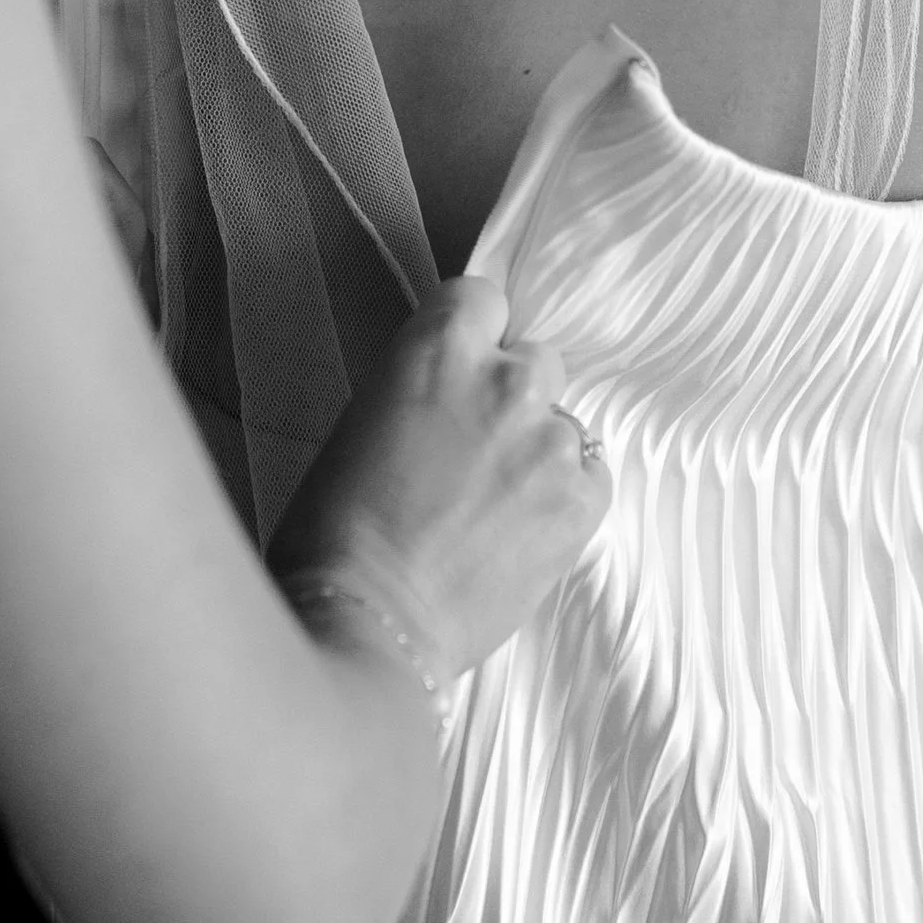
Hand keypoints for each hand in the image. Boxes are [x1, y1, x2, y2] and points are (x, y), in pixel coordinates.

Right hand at [270, 274, 609, 679]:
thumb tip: (451, 398)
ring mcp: (551, 441)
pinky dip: (563, 498)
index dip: (472, 338)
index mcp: (437, 348)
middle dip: (511, 396)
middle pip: (535, 360)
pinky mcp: (582, 501)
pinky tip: (519, 534)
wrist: (367, 623)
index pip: (484, 298)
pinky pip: (589, 476)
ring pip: (563, 424)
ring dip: (537, 452)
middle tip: (475, 452)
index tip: (462, 374)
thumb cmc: (333, 532)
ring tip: (493, 509)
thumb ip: (421, 391)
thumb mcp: (362, 424)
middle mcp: (506, 380)